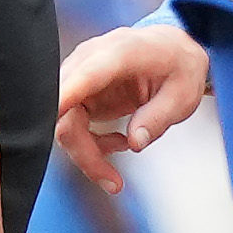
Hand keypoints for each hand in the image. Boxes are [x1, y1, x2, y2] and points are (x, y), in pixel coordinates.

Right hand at [54, 15, 208, 191]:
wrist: (172, 49)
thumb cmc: (179, 66)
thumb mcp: (184, 94)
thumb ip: (159, 117)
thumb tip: (136, 142)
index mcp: (119, 53)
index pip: (85, 76)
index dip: (64, 96)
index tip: (48, 118)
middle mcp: (90, 60)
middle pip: (64, 109)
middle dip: (84, 151)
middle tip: (113, 183)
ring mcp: (79, 76)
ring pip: (63, 122)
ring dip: (88, 152)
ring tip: (123, 158)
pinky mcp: (78, 92)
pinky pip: (71, 124)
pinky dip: (90, 143)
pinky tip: (119, 141)